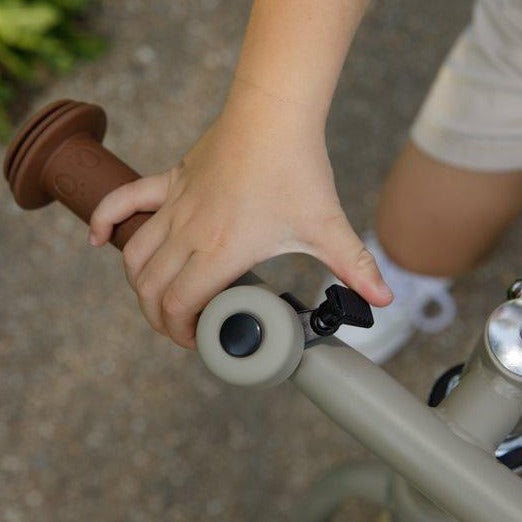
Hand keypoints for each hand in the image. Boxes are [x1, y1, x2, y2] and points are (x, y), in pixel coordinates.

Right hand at [89, 93, 391, 348]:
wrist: (273, 114)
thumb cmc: (296, 169)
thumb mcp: (326, 226)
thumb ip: (355, 268)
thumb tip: (384, 300)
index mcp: (222, 251)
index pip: (179, 305)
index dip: (180, 332)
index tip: (197, 339)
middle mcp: (189, 233)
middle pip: (150, 289)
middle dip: (159, 318)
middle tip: (181, 328)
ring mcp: (174, 206)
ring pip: (134, 256)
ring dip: (138, 285)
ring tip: (157, 299)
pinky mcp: (170, 182)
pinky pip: (124, 203)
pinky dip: (103, 223)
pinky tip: (95, 240)